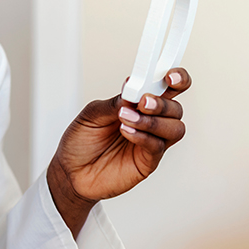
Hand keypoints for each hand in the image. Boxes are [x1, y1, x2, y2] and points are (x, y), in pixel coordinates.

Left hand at [47, 69, 191, 236]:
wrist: (70, 172)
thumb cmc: (81, 142)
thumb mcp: (92, 114)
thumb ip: (115, 102)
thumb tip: (133, 89)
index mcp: (139, 104)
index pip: (169, 87)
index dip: (177, 78)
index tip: (170, 76)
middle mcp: (150, 122)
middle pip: (176, 108)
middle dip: (162, 103)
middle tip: (142, 101)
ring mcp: (151, 142)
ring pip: (175, 128)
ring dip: (153, 120)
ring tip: (126, 118)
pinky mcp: (147, 162)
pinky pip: (157, 147)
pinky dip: (143, 136)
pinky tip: (126, 131)